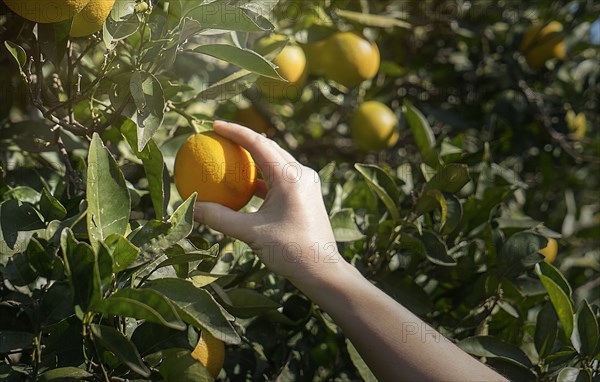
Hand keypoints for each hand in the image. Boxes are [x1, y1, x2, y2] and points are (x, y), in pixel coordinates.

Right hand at [194, 121, 346, 286]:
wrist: (322, 270)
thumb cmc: (290, 251)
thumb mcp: (250, 233)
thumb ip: (219, 218)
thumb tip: (192, 206)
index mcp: (290, 177)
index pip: (259, 143)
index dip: (235, 131)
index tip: (214, 125)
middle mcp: (301, 174)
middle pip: (268, 147)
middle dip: (244, 139)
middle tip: (219, 137)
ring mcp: (306, 183)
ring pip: (275, 161)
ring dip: (253, 158)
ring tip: (230, 157)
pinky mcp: (306, 195)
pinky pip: (280, 178)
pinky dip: (261, 178)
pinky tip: (245, 185)